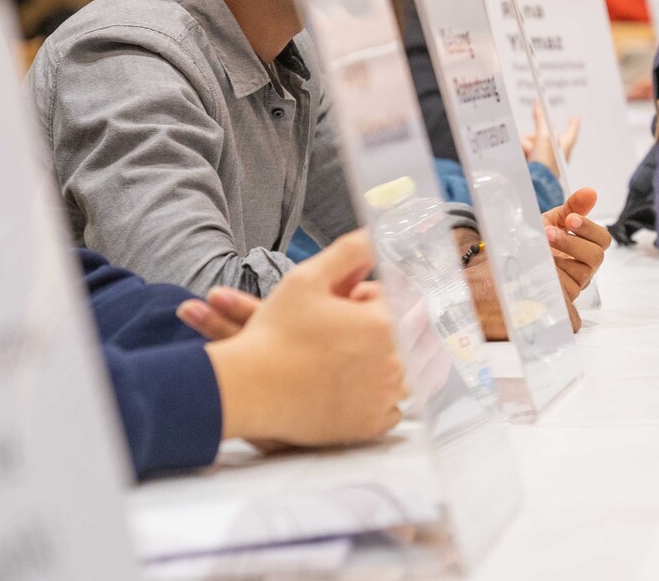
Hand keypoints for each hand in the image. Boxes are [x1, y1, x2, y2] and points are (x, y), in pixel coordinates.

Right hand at [205, 231, 404, 447]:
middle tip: (349, 329)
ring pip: (407, 374)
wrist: (248, 387)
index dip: (373, 298)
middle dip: (385, 327)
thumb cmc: (275, 333)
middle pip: (410, 337)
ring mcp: (384, 396)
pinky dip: (380, 397)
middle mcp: (394, 362)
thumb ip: (349, 252)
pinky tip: (355, 386)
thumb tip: (376, 234)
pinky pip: (393, 408)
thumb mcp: (308, 278)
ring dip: (388, 361)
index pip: (401, 301)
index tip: (349, 301)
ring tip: (353, 355)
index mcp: (385, 324)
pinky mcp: (371, 425)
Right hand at [521, 101, 579, 176]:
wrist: (536, 186)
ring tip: (527, 154)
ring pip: (531, 143)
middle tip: (531, 143)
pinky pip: (525, 152)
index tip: (575, 117)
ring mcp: (544, 160)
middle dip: (533, 136)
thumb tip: (539, 103)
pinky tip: (522, 159)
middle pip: (543, 134)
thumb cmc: (545, 163)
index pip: (571, 131)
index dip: (573, 123)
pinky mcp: (534, 166)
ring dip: (526, 145)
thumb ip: (541, 120)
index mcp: (565, 145)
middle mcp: (556, 153)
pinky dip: (522, 152)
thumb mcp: (544, 137)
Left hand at [542, 187, 609, 326]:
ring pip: (582, 274)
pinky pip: (564, 290)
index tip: (570, 218)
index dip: (589, 228)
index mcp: (586, 248)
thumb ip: (573, 207)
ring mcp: (574, 285)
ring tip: (541, 246)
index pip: (602, 240)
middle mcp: (584, 268)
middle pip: (596, 257)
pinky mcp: (561, 299)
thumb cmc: (538, 240)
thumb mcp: (553, 220)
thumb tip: (591, 192)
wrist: (512, 259)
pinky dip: (553, 274)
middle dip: (573, 242)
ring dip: (561, 257)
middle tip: (550, 233)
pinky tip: (540, 265)